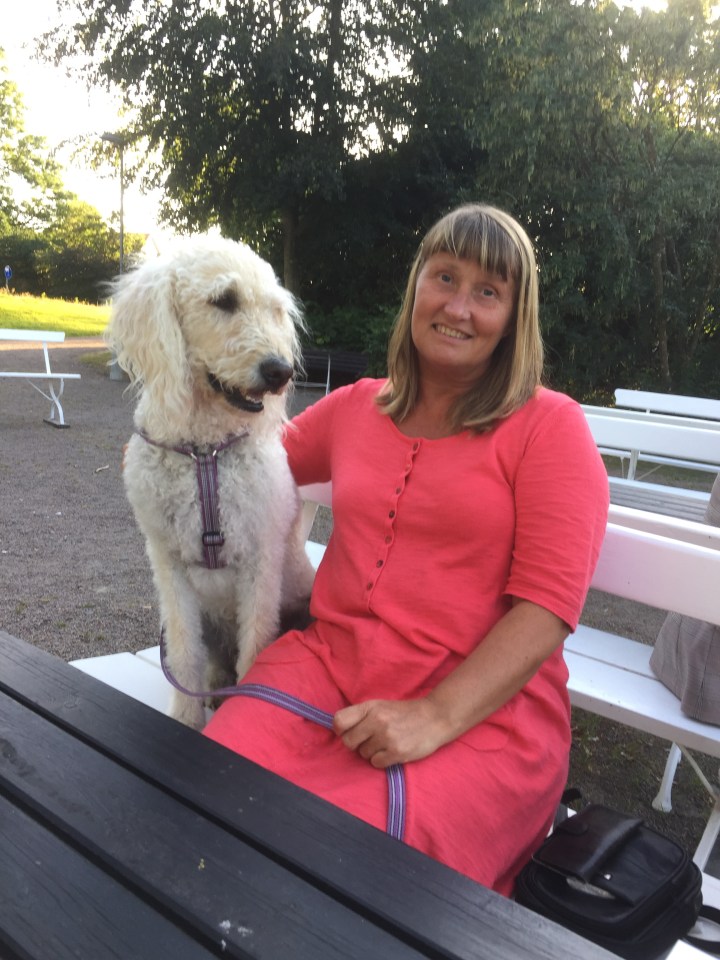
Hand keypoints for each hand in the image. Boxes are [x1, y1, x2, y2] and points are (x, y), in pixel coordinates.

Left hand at [333, 698, 449, 767]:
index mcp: (370, 707)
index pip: (339, 721)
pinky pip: (376, 763)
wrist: (435, 717)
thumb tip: (340, 730)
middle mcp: (376, 720)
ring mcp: (387, 737)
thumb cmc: (404, 713)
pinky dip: (382, 760)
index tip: (348, 732)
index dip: (341, 730)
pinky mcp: (397, 752)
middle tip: (370, 740)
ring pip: (363, 754)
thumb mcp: (381, 705)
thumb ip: (361, 715)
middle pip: (348, 742)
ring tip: (387, 743)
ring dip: (372, 752)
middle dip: (356, 744)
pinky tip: (392, 751)